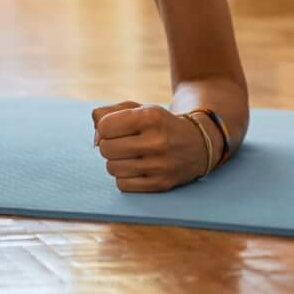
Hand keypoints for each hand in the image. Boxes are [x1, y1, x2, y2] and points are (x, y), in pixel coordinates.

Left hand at [92, 101, 212, 191]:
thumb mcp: (138, 108)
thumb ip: (107, 114)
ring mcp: (160, 165)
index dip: (105, 128)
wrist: (198, 144)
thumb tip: (95, 138)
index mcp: (150, 117)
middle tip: (122, 143)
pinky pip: (122, 185)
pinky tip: (135, 168)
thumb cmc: (158, 124)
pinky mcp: (161, 184)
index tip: (115, 129)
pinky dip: (123, 177)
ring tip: (129, 155)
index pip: (105, 127)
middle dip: (109, 145)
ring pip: (112, 168)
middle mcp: (156, 141)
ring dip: (116, 162)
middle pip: (105, 148)